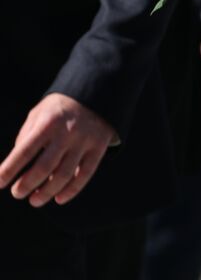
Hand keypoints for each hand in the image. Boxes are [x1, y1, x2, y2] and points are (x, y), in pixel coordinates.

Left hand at [0, 93, 117, 206]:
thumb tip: (16, 166)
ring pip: (64, 175)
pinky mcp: (99, 147)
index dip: (9, 170)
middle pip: (44, 168)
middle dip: (27, 185)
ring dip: (47, 192)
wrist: (97, 92)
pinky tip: (59, 199)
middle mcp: (67, 132)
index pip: (24, 152)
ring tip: (34, 200)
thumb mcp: (39, 113)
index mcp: (48, 123)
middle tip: (17, 193)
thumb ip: (26, 137)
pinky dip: (72, 190)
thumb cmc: (58, 108)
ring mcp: (85, 141)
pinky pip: (85, 174)